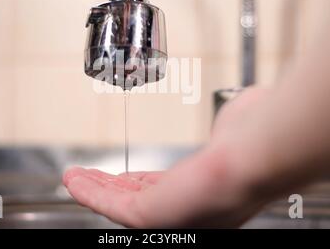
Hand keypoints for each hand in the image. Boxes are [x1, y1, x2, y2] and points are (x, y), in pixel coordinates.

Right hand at [64, 87, 272, 227]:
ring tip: (76, 177)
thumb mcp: (234, 133)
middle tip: (93, 177)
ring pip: (119, 204)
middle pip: (137, 199)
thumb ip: (227, 130)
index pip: (163, 190)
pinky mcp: (149, 216)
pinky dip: (88, 192)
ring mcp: (168, 217)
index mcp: (204, 192)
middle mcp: (186, 210)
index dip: (139, 183)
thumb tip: (237, 114)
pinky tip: (74, 180)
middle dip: (111, 187)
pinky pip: (109, 205)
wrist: (255, 154)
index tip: (125, 176)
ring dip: (94, 188)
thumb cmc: (253, 140)